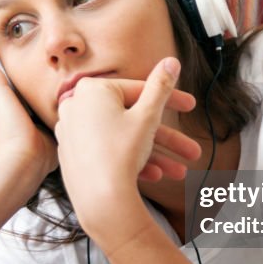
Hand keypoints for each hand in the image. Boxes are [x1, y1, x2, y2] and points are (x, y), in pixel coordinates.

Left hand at [53, 57, 201, 231]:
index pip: (138, 90)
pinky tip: (154, 176)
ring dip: (154, 153)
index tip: (191, 107)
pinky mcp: (72, 155)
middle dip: (166, 137)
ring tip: (179, 172)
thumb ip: (161, 86)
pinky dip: (129, 160)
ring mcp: (71, 132)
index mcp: (91, 89)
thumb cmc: (121, 154)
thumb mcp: (148, 116)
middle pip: (131, 117)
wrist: (99, 202)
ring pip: (122, 138)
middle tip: (191, 149)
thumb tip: (171, 62)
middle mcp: (75, 107)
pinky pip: (106, 152)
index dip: (171, 100)